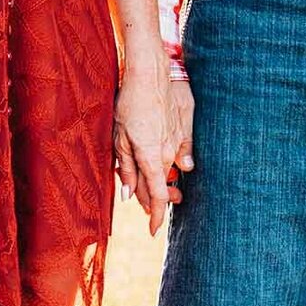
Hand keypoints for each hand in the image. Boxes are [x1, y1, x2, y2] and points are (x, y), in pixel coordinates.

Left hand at [113, 59, 194, 235]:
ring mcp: (180, 141)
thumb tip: (130, 196)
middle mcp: (168, 153)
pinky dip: (174, 161)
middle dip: (155, 199)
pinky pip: (180, 153)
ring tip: (160, 186)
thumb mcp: (120, 138)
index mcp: (151, 158)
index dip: (156, 217)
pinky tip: (174, 165)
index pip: (158, 197)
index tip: (154, 232)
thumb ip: (127, 168)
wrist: (151, 74)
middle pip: (162, 185)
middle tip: (149, 209)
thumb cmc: (130, 104)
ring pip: (170, 169)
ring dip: (163, 179)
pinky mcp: (185, 129)